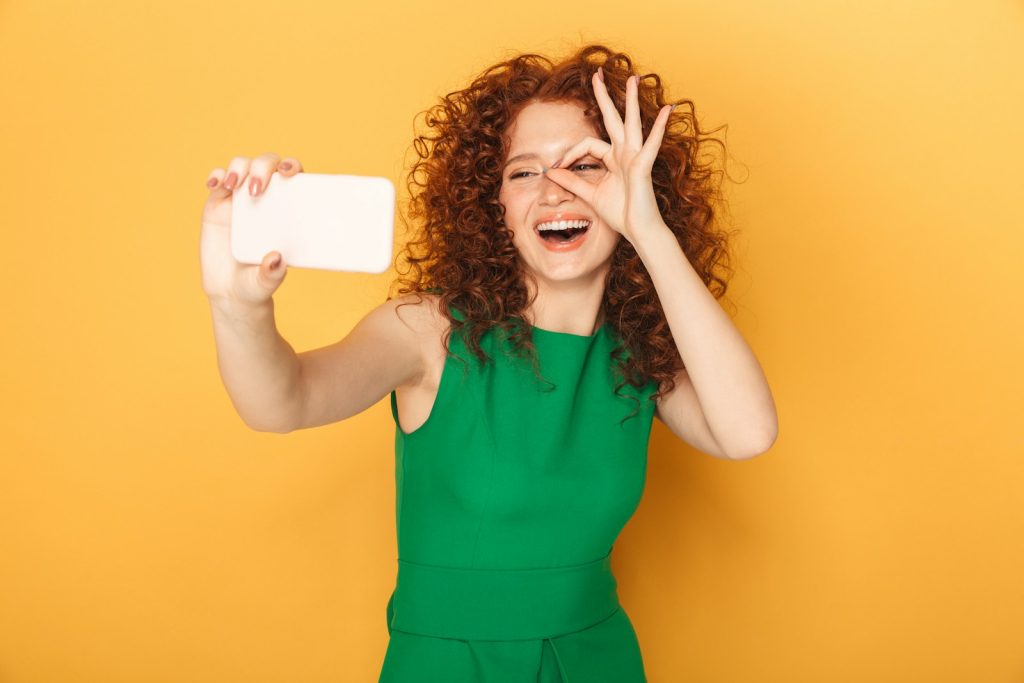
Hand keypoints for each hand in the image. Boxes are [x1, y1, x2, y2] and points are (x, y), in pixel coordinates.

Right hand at [199, 153, 303, 306]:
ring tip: (232, 184)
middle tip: (255, 188)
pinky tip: (214, 185)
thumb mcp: (266, 281)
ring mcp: (240, 198)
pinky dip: (216, 176)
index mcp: (288, 210)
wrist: (231, 291)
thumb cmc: (257, 283)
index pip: (295, 177)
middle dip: (262, 166)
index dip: (292, 166)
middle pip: (267, 164)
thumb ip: (272, 273)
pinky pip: (217, 180)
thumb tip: (276, 259)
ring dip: (238, 167)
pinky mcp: (218, 204)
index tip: (287, 173)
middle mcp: (267, 198)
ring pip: (242, 166)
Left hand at [543, 68, 672, 244]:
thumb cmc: (620, 214)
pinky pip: (652, 143)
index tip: (555, 168)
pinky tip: (667, 111)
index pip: (588, 145)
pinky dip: (659, 127)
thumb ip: (571, 181)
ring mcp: (636, 157)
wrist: (638, 231)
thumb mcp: (590, 195)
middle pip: (613, 119)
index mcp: (613, 159)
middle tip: (597, 74)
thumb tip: (550, 171)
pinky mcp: (644, 166)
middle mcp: (625, 153)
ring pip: (632, 123)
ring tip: (634, 78)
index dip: (569, 153)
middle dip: (604, 96)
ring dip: (632, 100)